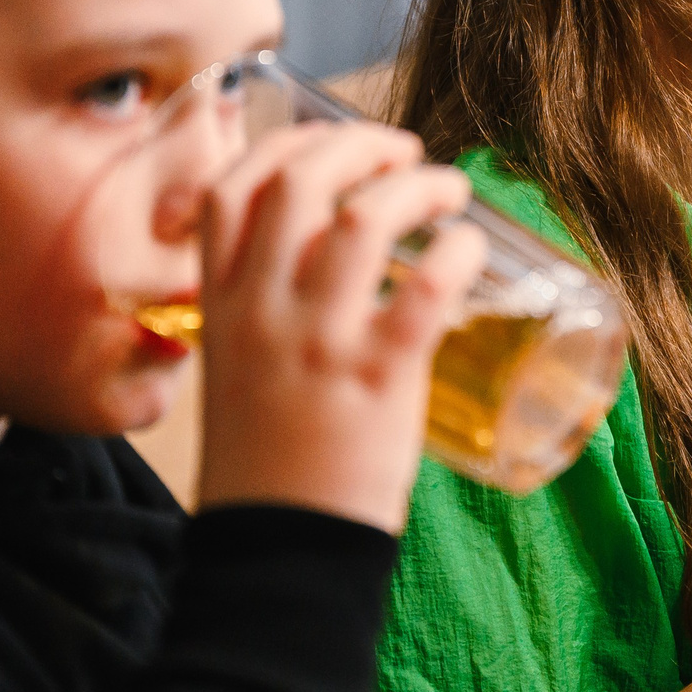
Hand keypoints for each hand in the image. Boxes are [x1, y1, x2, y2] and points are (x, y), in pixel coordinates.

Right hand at [195, 122, 484, 532]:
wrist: (279, 552)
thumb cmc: (267, 465)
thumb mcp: (236, 371)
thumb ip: (264, 315)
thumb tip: (327, 263)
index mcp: (219, 307)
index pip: (229, 190)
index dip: (283, 145)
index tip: (328, 140)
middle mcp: (261, 311)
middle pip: (299, 182)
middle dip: (357, 146)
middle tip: (402, 153)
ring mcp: (317, 341)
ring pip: (363, 219)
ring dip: (416, 186)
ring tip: (448, 190)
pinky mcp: (375, 377)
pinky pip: (425, 288)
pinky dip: (457, 250)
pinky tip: (471, 246)